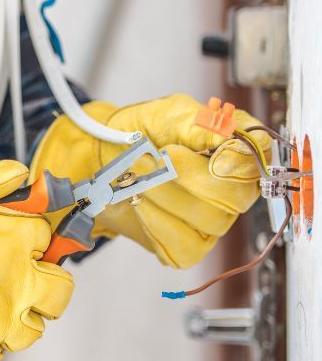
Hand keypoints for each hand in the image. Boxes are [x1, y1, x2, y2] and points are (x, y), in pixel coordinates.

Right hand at [0, 162, 72, 360]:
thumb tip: (18, 174)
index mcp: (9, 237)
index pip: (47, 239)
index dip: (33, 240)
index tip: (22, 242)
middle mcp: (12, 282)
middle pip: (60, 290)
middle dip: (46, 282)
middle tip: (20, 277)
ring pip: (34, 328)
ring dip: (18, 315)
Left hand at [29, 94, 270, 268]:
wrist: (104, 159)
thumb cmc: (140, 133)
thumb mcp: (167, 114)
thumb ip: (198, 121)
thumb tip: (226, 133)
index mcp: (234, 151)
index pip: (257, 159)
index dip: (236, 158)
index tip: (206, 150)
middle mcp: (231, 190)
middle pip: (233, 197)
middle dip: (186, 176)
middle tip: (153, 158)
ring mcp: (211, 221)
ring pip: (207, 221)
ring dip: (163, 196)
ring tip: (137, 176)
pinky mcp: (187, 247)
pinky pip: (184, 247)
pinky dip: (155, 223)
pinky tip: (139, 203)